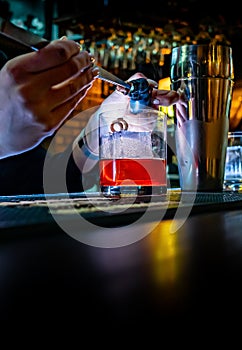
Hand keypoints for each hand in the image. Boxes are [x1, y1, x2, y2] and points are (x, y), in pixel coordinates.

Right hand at [0, 39, 97, 157]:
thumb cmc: (5, 100)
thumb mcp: (13, 74)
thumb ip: (37, 61)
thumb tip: (65, 47)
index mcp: (17, 72)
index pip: (56, 53)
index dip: (72, 48)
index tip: (77, 47)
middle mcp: (28, 90)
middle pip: (69, 69)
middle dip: (83, 60)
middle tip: (88, 58)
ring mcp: (39, 110)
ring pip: (74, 88)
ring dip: (87, 77)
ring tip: (91, 71)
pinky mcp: (49, 125)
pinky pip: (72, 105)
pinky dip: (81, 93)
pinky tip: (85, 87)